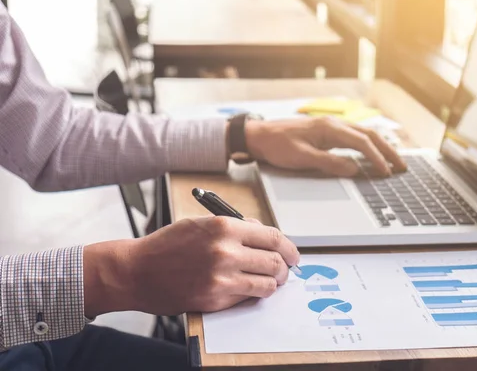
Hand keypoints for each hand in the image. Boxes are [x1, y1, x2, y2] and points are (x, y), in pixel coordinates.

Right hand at [83, 217, 299, 316]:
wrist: (136, 271)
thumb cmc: (167, 245)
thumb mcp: (202, 223)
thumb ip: (235, 227)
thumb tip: (263, 235)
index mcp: (224, 227)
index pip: (273, 237)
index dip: (288, 248)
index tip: (292, 254)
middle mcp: (226, 252)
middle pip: (275, 261)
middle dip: (284, 268)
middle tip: (284, 270)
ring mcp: (221, 278)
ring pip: (267, 284)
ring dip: (273, 284)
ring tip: (269, 282)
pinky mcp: (215, 299)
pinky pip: (248, 298)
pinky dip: (254, 294)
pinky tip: (249, 289)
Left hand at [245, 117, 405, 176]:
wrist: (259, 135)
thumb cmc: (277, 146)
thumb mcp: (302, 158)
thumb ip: (329, 163)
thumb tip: (355, 169)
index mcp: (329, 128)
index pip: (362, 143)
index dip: (377, 158)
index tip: (387, 172)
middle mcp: (334, 123)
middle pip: (369, 135)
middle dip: (387, 150)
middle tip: (402, 166)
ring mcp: (330, 125)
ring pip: (363, 133)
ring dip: (380, 146)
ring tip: (393, 160)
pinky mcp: (326, 131)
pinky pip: (354, 136)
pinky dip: (368, 144)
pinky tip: (371, 152)